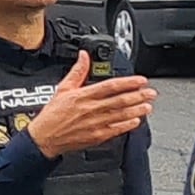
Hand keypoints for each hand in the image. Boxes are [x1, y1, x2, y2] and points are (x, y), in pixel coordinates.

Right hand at [23, 51, 155, 158]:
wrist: (44, 138)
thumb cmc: (52, 114)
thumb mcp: (62, 88)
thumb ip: (77, 72)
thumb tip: (84, 56)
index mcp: (82, 96)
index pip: (110, 86)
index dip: (128, 83)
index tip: (140, 80)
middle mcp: (91, 109)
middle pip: (119, 101)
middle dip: (138, 96)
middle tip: (151, 92)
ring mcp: (95, 123)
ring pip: (121, 115)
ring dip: (136, 110)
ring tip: (147, 106)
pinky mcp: (97, 136)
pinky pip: (116, 129)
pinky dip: (127, 125)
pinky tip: (136, 121)